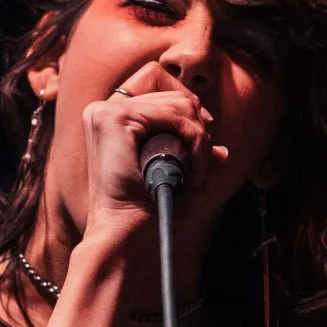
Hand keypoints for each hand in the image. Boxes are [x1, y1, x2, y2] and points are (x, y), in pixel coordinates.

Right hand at [79, 60, 225, 241]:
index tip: (205, 136)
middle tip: (201, 165)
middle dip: (199, 129)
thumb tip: (222, 150)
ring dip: (199, 139)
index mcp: (111, 120)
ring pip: (178, 105)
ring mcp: (105, 112)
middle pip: (174, 96)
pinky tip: (192, 170)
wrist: (126, 235)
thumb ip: (199, 159)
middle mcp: (104, 110)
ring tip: (197, 173)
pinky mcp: (114, 118)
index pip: (161, 91)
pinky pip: (174, 116)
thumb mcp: (179, 179)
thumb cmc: (148, 212)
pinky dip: (194, 141)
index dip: (188, 109)